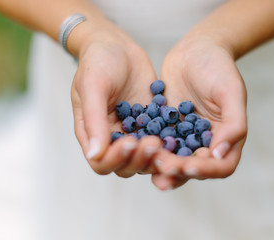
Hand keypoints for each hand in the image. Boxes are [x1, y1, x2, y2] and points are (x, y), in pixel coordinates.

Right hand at [70, 22, 161, 177]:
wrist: (117, 45)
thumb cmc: (98, 61)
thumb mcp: (93, 85)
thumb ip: (93, 119)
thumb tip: (94, 154)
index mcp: (92, 133)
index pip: (101, 162)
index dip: (115, 158)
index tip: (130, 141)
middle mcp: (113, 138)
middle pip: (126, 166)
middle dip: (140, 158)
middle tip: (154, 142)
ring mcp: (134, 132)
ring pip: (146, 158)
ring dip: (156, 154)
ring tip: (167, 141)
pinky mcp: (151, 125)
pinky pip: (161, 140)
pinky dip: (170, 142)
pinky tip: (180, 136)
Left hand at [152, 37, 246, 189]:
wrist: (196, 48)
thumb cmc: (218, 67)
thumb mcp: (231, 92)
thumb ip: (234, 124)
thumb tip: (220, 155)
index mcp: (227, 137)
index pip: (221, 166)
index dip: (206, 170)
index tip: (189, 166)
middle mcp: (206, 141)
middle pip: (194, 167)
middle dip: (179, 169)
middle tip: (161, 165)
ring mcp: (184, 136)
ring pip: (174, 159)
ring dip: (161, 164)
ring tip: (147, 161)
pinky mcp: (166, 127)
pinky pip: (156, 141)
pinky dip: (148, 146)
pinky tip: (135, 146)